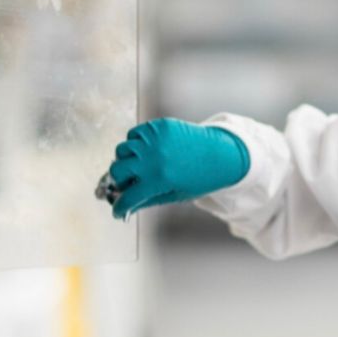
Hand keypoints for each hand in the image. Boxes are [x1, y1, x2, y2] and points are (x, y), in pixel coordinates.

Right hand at [107, 118, 249, 218]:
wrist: (221, 154)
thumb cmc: (198, 178)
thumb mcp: (174, 195)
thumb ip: (146, 201)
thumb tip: (124, 210)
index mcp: (159, 179)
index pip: (127, 197)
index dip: (120, 207)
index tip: (118, 210)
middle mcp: (154, 158)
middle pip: (116, 171)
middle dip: (118, 181)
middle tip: (127, 184)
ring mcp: (155, 139)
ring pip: (121, 150)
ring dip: (125, 160)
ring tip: (138, 166)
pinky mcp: (159, 126)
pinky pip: (134, 134)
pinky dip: (135, 143)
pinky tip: (145, 151)